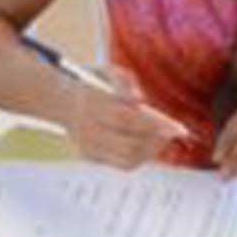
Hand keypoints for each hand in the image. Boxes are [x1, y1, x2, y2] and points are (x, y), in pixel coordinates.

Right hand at [64, 70, 186, 168]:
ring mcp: (88, 146)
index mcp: (90, 105)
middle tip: (173, 133)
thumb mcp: (106, 72)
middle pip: (129, 145)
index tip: (176, 127)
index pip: (126, 120)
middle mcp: (88, 129)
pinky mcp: (91, 157)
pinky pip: (122, 164)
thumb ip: (124, 81)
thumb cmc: (93, 84)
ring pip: (128, 159)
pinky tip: (148, 144)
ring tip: (162, 138)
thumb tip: (140, 100)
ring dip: (151, 151)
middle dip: (156, 141)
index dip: (153, 126)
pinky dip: (140, 156)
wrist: (61, 101)